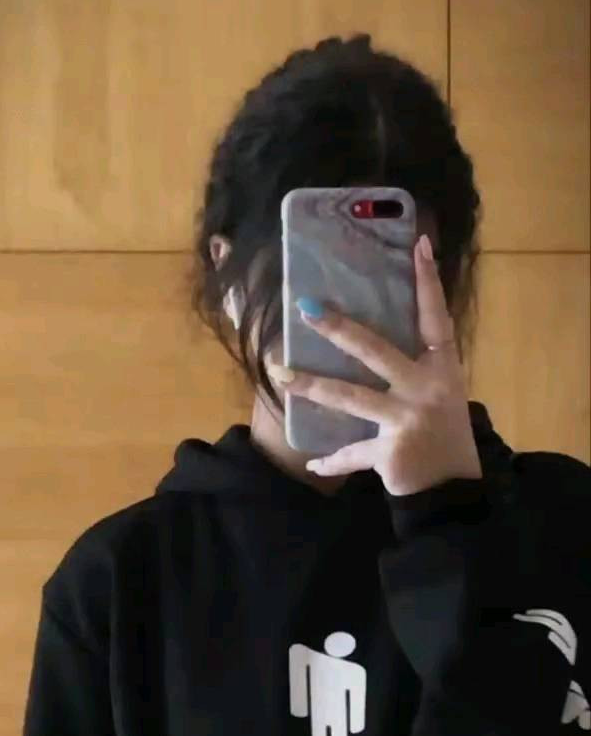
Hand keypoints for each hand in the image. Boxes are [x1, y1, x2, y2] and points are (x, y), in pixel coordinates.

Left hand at [272, 234, 482, 495]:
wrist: (454, 490)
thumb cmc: (443, 434)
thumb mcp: (439, 394)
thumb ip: (416, 367)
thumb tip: (371, 334)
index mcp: (443, 369)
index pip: (436, 319)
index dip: (428, 283)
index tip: (419, 245)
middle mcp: (427, 389)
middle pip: (376, 351)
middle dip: (339, 329)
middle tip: (306, 308)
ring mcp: (408, 419)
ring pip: (351, 397)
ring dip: (312, 384)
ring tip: (280, 372)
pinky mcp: (390, 451)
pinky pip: (352, 453)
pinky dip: (332, 461)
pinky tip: (312, 462)